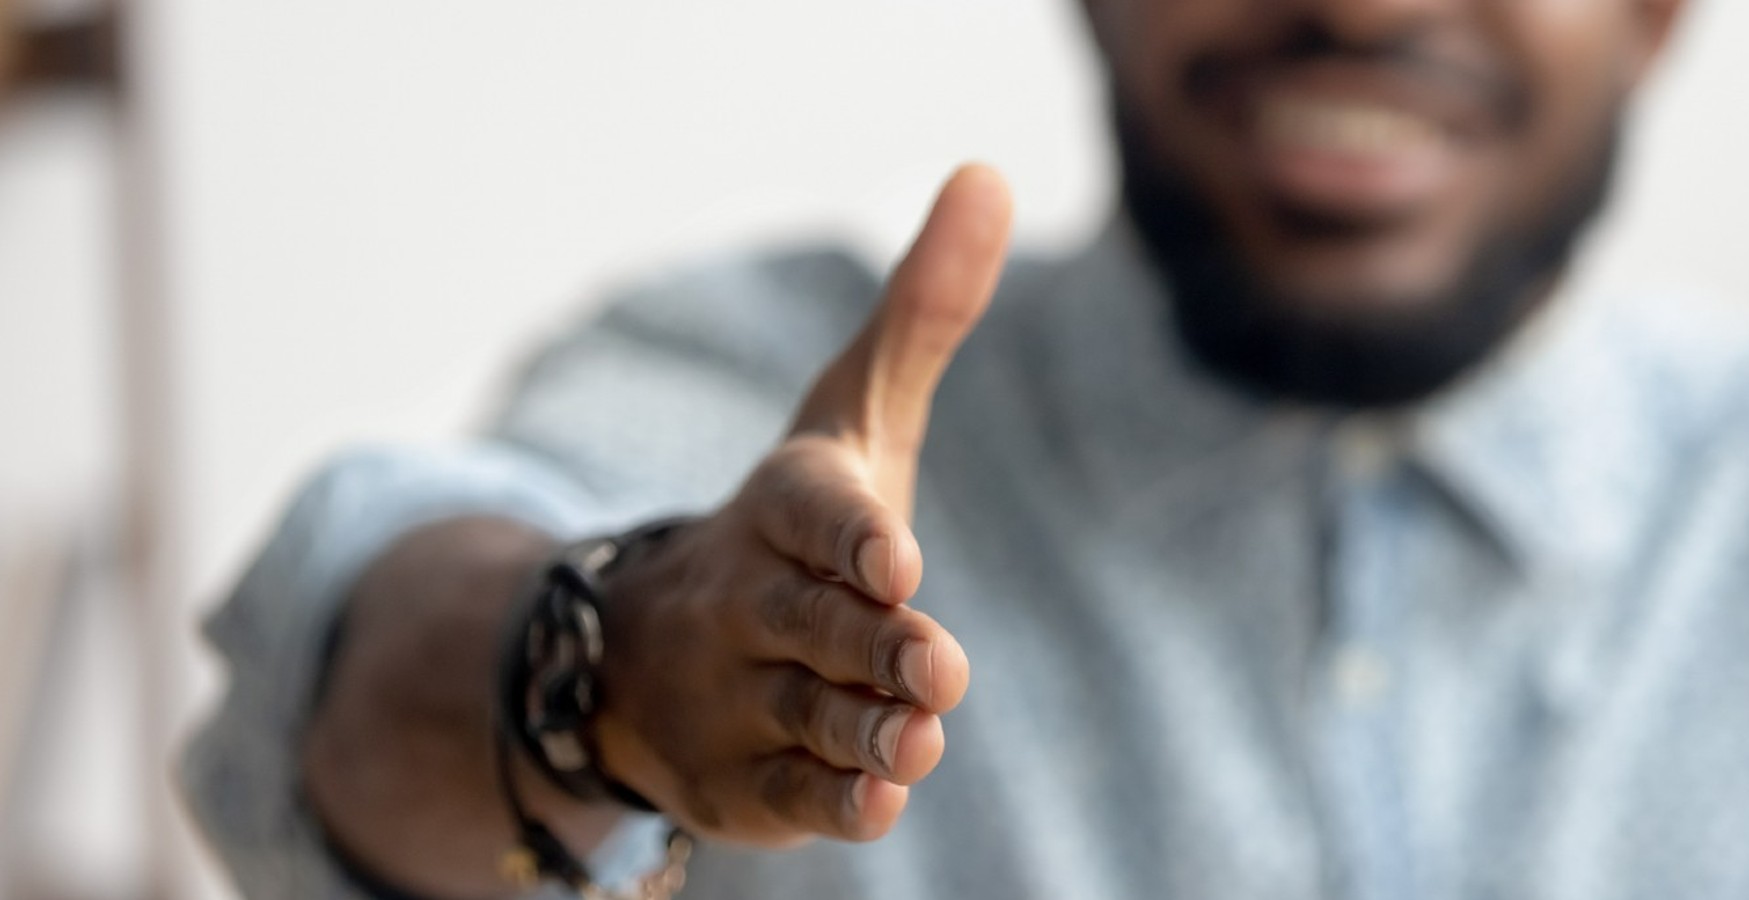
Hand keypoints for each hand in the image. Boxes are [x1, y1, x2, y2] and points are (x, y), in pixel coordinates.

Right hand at [590, 165, 1011, 846]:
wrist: (652, 647)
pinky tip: (878, 801)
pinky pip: (788, 792)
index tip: (898, 559)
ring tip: (918, 737)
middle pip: (813, 621)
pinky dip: (830, 798)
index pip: (813, 512)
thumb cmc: (795, 524)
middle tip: (935, 663)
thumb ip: (924, 312)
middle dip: (870, 643)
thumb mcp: (853, 417)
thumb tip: (987, 174)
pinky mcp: (741, 780)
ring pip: (807, 711)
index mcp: (782, 507)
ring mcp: (736, 693)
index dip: (851, 536)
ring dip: (863, 726)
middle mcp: (748, 598)